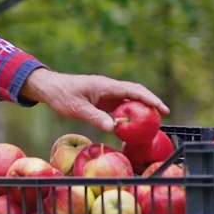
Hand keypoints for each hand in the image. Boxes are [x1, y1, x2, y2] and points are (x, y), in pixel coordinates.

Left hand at [20, 67, 168, 133]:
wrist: (49, 87)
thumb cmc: (62, 95)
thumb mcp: (77, 108)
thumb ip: (95, 117)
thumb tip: (113, 128)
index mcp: (106, 86)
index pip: (133, 90)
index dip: (149, 99)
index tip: (162, 108)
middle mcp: (109, 88)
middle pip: (135, 93)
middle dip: (150, 103)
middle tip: (164, 116)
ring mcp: (106, 94)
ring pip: (128, 100)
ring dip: (140, 109)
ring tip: (152, 122)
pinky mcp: (101, 101)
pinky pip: (119, 107)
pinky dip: (128, 114)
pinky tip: (131, 126)